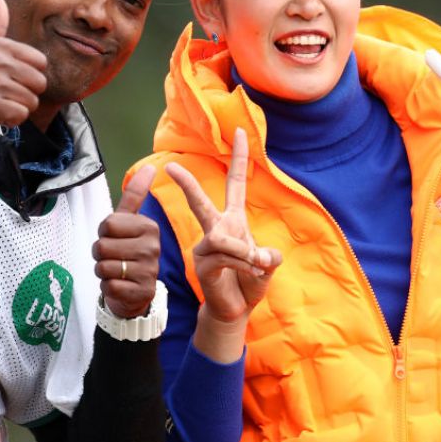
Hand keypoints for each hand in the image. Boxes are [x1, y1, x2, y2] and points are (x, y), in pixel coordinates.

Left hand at [92, 165, 159, 318]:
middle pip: (102, 246)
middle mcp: (153, 248)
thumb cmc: (128, 251)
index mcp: (150, 227)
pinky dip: (108, 287)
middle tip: (115, 257)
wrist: (136, 291)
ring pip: (103, 266)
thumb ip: (135, 195)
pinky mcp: (141, 291)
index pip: (108, 224)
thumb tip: (150, 166)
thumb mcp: (129, 222)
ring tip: (117, 271)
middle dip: (100, 254)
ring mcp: (149, 271)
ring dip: (103, 271)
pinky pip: (108, 286)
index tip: (116, 239)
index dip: (104, 233)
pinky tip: (120, 285)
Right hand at [165, 128, 281, 330]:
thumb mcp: (268, 265)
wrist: (236, 310)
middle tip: (171, 166)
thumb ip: (269, 257)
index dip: (239, 158)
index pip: (236, 183)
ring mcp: (206, 247)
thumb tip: (261, 255)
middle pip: (200, 202)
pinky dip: (242, 264)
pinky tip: (250, 273)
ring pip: (223, 239)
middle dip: (187, 184)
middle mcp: (216, 230)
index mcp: (233, 221)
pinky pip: (223, 255)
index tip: (240, 131)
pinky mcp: (202, 264)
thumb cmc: (250, 282)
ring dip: (245, 253)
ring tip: (257, 267)